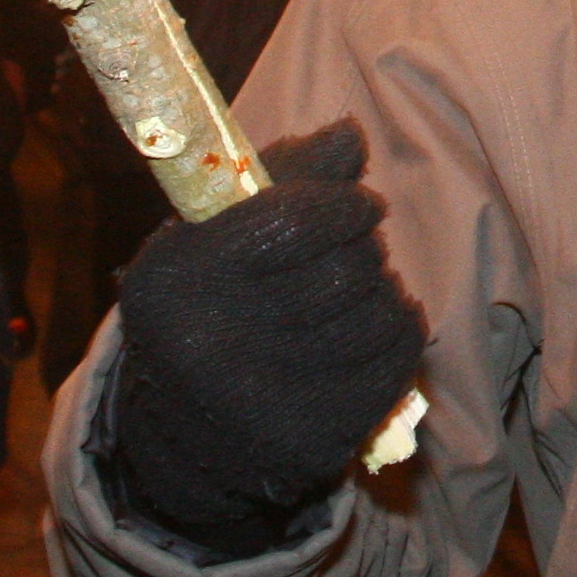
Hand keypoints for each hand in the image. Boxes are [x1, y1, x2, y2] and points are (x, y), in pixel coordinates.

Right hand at [106, 121, 428, 555]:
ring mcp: (259, 402)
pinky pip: (396, 363)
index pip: (290, 219)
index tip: (361, 204)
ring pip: (377, 316)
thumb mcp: (216, 237)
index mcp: (174, 279)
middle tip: (359, 252)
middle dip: (366, 250)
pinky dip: (401, 334)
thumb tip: (350, 135)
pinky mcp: (308, 441)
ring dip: (386, 293)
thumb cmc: (211, 310)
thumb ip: (283, 177)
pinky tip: (380, 330)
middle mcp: (207, 345)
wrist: (187, 441)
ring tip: (365, 292)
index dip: (344, 204)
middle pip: (343, 271)